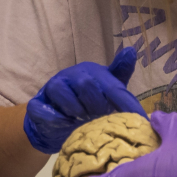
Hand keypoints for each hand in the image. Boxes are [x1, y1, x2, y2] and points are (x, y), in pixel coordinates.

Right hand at [23, 47, 144, 153]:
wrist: (53, 119)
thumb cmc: (87, 102)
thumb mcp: (107, 90)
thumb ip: (120, 74)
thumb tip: (131, 50)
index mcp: (92, 72)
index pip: (112, 86)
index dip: (126, 103)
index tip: (139, 120)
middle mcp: (72, 76)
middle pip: (86, 84)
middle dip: (97, 105)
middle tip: (103, 120)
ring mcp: (52, 88)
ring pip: (61, 91)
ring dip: (75, 111)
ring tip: (83, 124)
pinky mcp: (37, 104)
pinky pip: (42, 109)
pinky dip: (55, 119)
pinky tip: (65, 126)